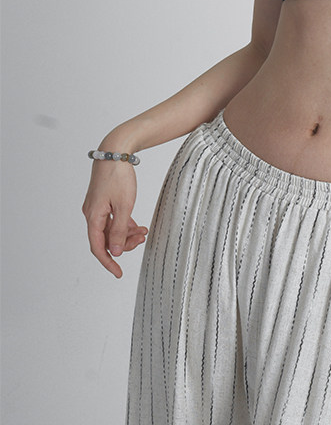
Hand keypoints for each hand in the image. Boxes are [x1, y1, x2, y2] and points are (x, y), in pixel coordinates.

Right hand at [82, 160, 147, 278]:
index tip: (118, 273)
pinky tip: (138, 226)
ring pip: (110, 229)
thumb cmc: (118, 176)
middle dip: (124, 244)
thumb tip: (115, 252)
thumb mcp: (124, 205)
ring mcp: (97, 207)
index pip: (98, 247)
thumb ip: (119, 230)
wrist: (115, 152)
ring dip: (126, 234)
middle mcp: (91, 214)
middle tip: (142, 241)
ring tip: (144, 232)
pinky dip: (125, 224)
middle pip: (106, 239)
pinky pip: (112, 219)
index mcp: (93, 216)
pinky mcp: (103, 201)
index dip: (108, 262)